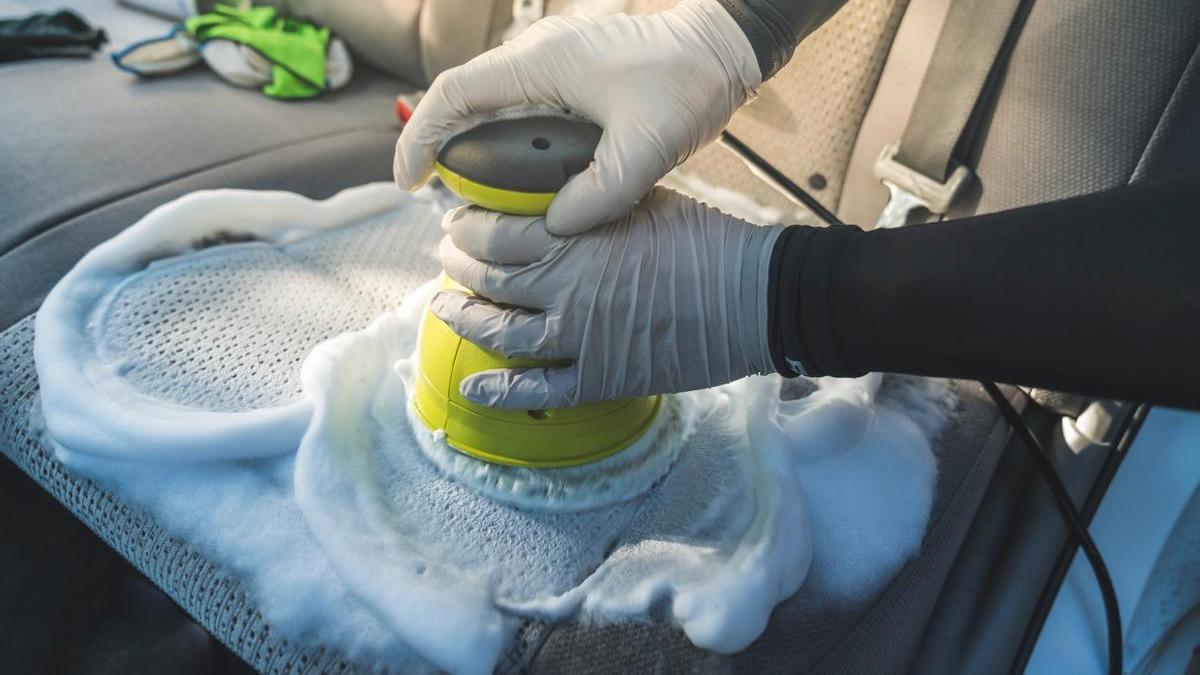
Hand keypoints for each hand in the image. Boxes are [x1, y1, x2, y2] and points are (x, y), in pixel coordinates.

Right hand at [394, 0, 760, 234]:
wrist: (724, 48)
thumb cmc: (688, 82)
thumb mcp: (647, 147)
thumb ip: (601, 194)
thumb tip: (554, 228)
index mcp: (539, 62)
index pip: (453, 96)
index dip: (420, 138)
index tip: (408, 181)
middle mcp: (536, 55)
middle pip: (466, 103)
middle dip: (447, 152)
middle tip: (449, 202)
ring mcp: (552, 61)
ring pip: (493, 107)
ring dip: (481, 150)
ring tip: (483, 198)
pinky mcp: (569, 74)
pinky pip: (522, 109)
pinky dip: (513, 144)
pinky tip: (527, 179)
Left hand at [431, 189, 783, 407]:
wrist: (754, 299)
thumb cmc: (706, 242)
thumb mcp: (644, 198)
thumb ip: (591, 199)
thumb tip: (558, 194)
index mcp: (574, 240)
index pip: (495, 234)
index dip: (466, 230)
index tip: (456, 225)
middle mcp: (565, 290)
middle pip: (489, 281)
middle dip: (457, 269)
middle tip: (446, 261)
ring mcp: (579, 339)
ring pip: (500, 335)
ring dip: (464, 321)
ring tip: (443, 309)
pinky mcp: (600, 378)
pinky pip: (539, 392)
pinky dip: (501, 393)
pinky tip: (473, 388)